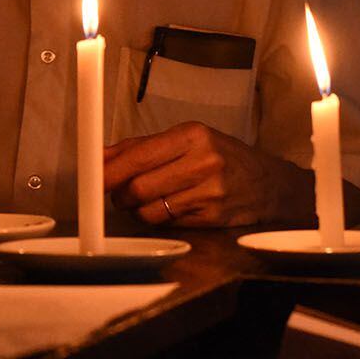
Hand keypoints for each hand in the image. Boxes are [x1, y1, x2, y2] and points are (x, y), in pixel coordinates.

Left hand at [103, 121, 311, 227]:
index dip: (109, 171)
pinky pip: (167, 223)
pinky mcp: (212, 218)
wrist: (269, 184)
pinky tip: (167, 208)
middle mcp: (203, 162)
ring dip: (136, 210)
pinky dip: (158, 218)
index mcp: (192, 135)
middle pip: (139, 187)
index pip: (138, 156)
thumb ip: (142, 147)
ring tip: (143, 201)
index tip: (91, 178)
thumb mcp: (187, 140)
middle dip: (119, 194)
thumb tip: (100, 155)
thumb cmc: (221, 156)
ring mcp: (209, 192)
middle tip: (117, 194)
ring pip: (149, 210)